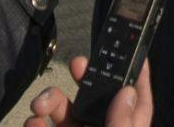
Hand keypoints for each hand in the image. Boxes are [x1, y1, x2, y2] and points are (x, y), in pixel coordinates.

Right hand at [25, 57, 152, 125]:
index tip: (138, 53)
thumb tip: (127, 93)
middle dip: (86, 79)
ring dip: (51, 101)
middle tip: (78, 63)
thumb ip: (121, 125)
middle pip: (96, 102)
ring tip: (40, 104)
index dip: (140, 80)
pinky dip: (35, 122)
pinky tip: (33, 121)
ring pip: (64, 113)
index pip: (138, 107)